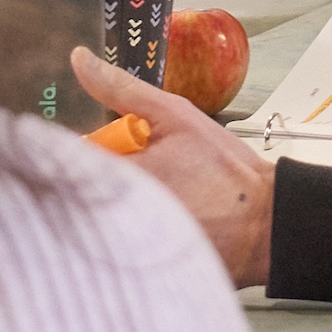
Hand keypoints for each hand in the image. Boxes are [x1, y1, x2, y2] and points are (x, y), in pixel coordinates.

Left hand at [70, 47, 274, 286]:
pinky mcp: (136, 271)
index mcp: (117, 179)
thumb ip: (122, 89)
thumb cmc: (225, 172)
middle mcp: (112, 220)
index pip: (67, 161)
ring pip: (91, 219)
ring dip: (105, 205)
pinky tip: (150, 222)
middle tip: (135, 170)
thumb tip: (80, 60)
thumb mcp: (175, 116)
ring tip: (151, 198)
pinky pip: (112, 246)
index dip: (81, 150)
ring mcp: (123, 251)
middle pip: (76, 193)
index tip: (103, 145)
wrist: (264, 224)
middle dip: (93, 177)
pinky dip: (122, 232)